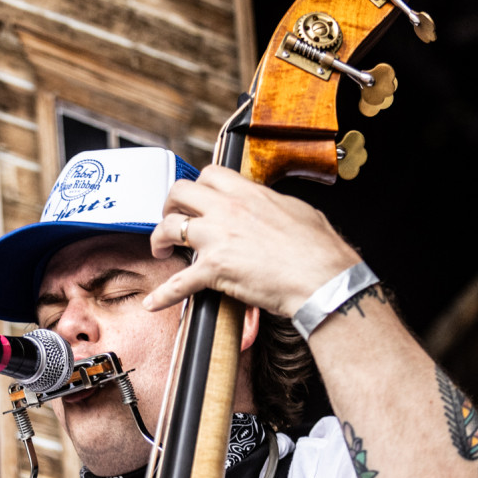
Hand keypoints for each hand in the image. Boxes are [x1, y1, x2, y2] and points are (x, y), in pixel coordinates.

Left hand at [143, 165, 361, 315]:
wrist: (323, 279)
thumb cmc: (319, 249)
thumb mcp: (298, 210)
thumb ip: (272, 204)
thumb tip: (267, 206)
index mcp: (249, 193)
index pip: (210, 174)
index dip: (198, 186)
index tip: (197, 199)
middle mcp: (227, 209)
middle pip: (179, 192)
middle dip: (170, 205)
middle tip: (171, 218)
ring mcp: (217, 238)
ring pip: (169, 228)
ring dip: (159, 239)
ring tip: (162, 249)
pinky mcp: (213, 269)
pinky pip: (178, 282)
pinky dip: (163, 295)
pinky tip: (153, 303)